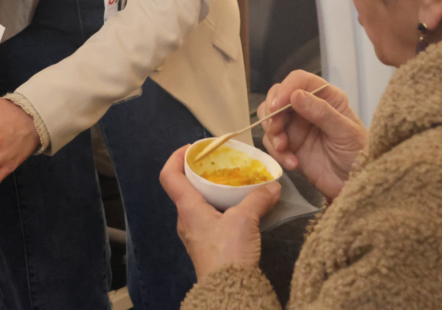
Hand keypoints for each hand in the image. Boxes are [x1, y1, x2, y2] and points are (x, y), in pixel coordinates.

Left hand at [159, 145, 280, 280]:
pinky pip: (210, 219)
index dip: (175, 157)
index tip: (192, 148)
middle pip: (185, 188)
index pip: (168, 176)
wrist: (228, 293)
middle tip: (221, 164)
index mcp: (187, 208)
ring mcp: (195, 234)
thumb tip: (272, 187)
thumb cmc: (228, 254)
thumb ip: (258, 199)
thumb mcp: (245, 220)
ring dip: (213, 192)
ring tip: (234, 184)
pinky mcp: (207, 246)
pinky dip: (222, 208)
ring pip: (199, 204)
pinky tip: (241, 209)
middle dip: (201, 173)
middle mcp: (186, 219)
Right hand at [259, 70, 365, 200]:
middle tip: (275, 130)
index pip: (299, 80)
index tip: (276, 107)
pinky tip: (293, 164)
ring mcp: (297, 127)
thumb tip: (295, 95)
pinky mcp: (290, 147)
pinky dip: (277, 153)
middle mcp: (308, 108)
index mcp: (326, 97)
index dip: (284, 90)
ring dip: (272, 134)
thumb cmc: (359, 155)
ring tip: (284, 149)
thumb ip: (322, 112)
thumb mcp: (345, 132)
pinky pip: (272, 143)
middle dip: (272, 113)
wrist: (357, 185)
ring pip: (270, 119)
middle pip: (278, 97)